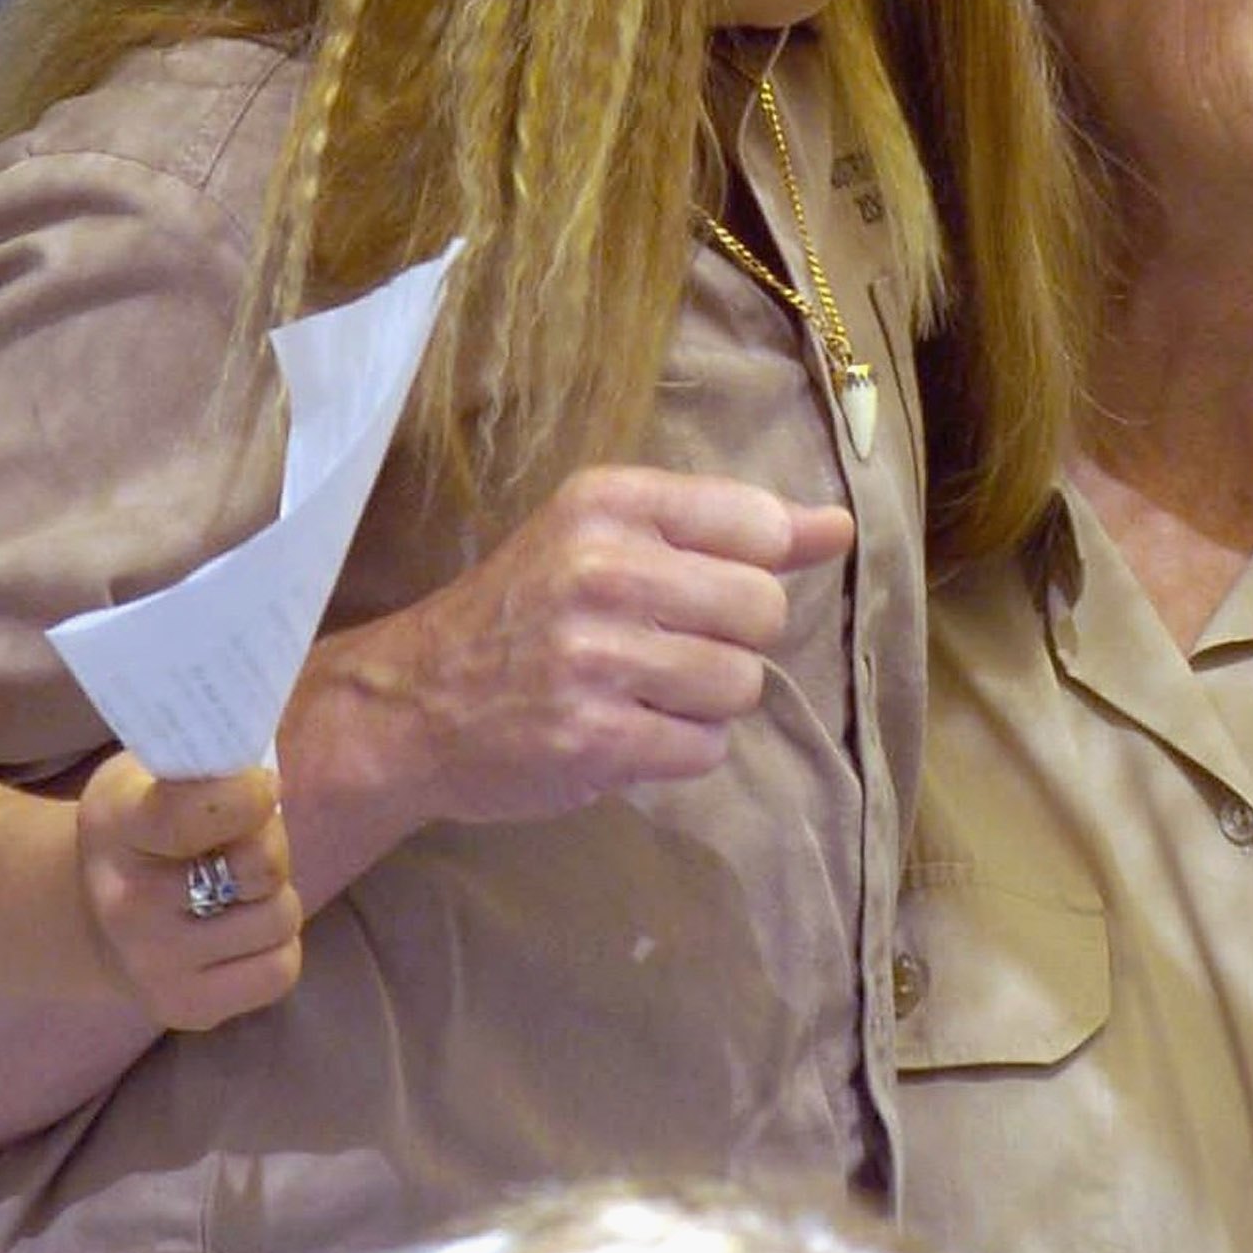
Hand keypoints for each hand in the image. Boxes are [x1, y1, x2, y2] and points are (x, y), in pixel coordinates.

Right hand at [74, 754, 301, 1031]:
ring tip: (237, 889)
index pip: (199, 813)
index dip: (252, 795)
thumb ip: (207, 766)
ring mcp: (153, 966)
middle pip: (263, 867)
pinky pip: (280, 970)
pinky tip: (239, 931)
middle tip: (240, 845)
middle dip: (269, 846)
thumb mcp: (153, 775)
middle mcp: (129, 903)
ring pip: (281, 918)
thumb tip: (267, 780)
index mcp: (118, 825)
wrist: (88, 917)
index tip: (258, 787)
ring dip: (274, 897)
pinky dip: (276, 947)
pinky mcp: (183, 1010)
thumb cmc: (141, 829)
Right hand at [315, 465, 851, 832]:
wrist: (412, 704)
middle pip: (761, 609)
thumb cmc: (528, 611)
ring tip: (648, 690)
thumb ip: (731, 529)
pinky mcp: (591, 738)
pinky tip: (629, 730)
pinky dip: (680, 748)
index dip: (758, 563)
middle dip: (736, 638)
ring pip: (741, 684)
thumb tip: (841, 527)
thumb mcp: (611, 537)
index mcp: (607, 504)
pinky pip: (703, 747)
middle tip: (674, 645)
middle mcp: (600, 570)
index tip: (711, 584)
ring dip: (710, 700)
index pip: (755, 521)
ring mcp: (593, 658)